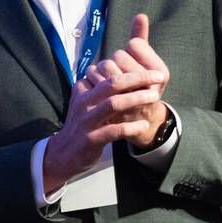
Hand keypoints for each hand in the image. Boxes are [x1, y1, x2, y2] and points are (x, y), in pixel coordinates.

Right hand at [43, 61, 165, 192]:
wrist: (63, 153)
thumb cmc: (82, 125)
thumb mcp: (87, 102)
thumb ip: (102, 88)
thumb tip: (126, 72)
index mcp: (84, 89)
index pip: (108, 72)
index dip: (131, 69)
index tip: (151, 71)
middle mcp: (84, 101)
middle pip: (112, 83)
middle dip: (138, 77)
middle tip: (158, 76)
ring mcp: (86, 120)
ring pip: (113, 104)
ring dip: (137, 98)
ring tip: (155, 97)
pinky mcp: (90, 139)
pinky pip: (114, 130)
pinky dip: (131, 127)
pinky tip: (143, 125)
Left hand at [106, 14, 171, 147]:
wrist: (138, 121)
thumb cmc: (140, 86)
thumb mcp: (145, 62)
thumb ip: (142, 38)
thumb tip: (140, 15)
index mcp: (161, 71)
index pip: (134, 44)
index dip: (129, 51)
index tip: (132, 62)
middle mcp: (152, 84)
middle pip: (118, 55)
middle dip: (115, 62)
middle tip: (119, 73)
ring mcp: (134, 97)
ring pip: (107, 67)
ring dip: (103, 71)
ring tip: (109, 81)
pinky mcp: (116, 108)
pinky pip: (97, 83)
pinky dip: (94, 81)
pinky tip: (98, 88)